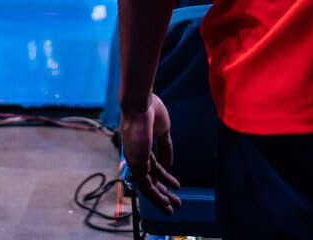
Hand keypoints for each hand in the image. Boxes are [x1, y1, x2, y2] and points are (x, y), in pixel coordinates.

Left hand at [119, 93, 178, 212]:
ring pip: (147, 187)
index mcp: (142, 148)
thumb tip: (170, 165)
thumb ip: (166, 148)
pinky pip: (146, 185)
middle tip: (175, 204)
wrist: (140, 103)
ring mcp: (135, 161)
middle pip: (151, 181)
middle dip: (164, 193)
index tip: (177, 187)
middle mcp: (136, 157)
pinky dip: (156, 195)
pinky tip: (166, 201)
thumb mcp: (164, 131)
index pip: (154, 169)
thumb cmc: (150, 110)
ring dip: (161, 199)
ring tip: (173, 208)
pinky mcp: (136, 164)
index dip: (165, 179)